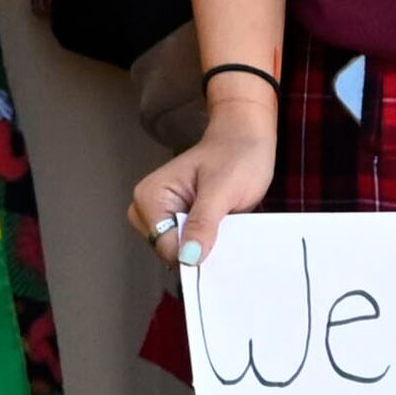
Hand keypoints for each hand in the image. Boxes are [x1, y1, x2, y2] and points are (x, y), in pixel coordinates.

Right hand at [131, 88, 278, 265]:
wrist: (246, 138)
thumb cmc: (236, 154)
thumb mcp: (222, 190)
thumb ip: (203, 224)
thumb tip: (188, 257)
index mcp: (150, 197)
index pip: (165, 246)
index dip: (194, 252)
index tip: (219, 241)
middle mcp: (149, 209)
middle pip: (169, 253)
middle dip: (199, 248)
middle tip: (223, 224)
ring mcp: (163, 216)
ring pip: (181, 252)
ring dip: (207, 246)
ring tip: (225, 222)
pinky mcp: (178, 221)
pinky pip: (190, 245)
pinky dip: (209, 243)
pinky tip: (223, 227)